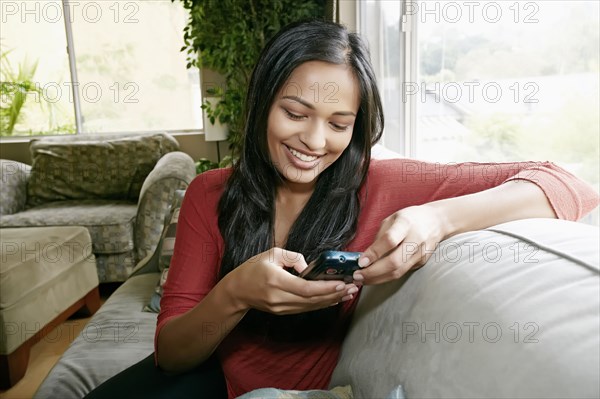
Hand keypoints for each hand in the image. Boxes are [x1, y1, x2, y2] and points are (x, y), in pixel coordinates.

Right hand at [227, 247, 357, 314]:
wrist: (237, 291)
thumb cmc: (253, 269)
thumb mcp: (272, 254)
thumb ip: (293, 257)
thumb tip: (309, 267)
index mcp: (276, 280)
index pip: (305, 288)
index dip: (325, 288)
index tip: (341, 283)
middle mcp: (279, 297)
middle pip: (312, 300)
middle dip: (334, 294)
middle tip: (353, 288)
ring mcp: (281, 307)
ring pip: (311, 306)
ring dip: (331, 300)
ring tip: (348, 293)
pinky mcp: (283, 312)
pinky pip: (306, 308)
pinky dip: (321, 304)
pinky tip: (333, 299)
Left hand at [353, 204, 447, 284]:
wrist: (436, 222)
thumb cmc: (410, 218)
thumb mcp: (392, 219)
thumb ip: (380, 237)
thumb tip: (365, 256)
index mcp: (406, 223)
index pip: (390, 240)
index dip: (374, 253)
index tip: (360, 262)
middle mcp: (416, 239)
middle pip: (394, 262)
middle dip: (373, 272)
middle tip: (357, 276)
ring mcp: (420, 253)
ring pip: (398, 272)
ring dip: (378, 279)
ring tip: (362, 280)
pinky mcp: (421, 263)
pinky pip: (401, 273)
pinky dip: (386, 277)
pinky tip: (375, 277)